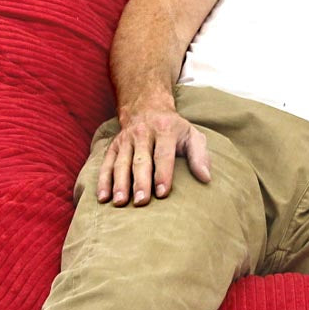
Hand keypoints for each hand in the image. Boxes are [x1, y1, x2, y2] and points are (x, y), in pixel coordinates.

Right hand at [95, 107, 211, 205]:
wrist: (147, 106)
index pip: (163, 154)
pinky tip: (102, 198)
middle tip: (141, 202)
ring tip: (120, 202)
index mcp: (165, 131)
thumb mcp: (192, 135)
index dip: (163, 174)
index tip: (163, 193)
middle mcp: (143, 134)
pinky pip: (106, 164)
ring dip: (119, 183)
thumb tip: (206, 178)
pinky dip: (103, 181)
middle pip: (141, 160)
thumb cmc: (174, 129)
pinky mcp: (113, 146)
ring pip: (121, 163)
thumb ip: (200, 156)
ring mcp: (125, 140)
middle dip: (140, 182)